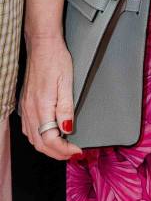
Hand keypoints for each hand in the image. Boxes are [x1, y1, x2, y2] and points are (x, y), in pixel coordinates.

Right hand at [20, 36, 81, 160]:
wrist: (43, 46)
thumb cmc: (56, 60)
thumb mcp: (67, 82)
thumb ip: (66, 108)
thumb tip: (67, 130)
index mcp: (42, 106)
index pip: (50, 139)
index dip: (64, 149)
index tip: (76, 150)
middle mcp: (30, 110)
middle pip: (40, 143)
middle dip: (56, 153)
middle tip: (72, 153)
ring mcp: (25, 108)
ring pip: (33, 138)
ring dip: (47, 147)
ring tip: (63, 148)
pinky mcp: (25, 104)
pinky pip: (28, 129)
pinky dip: (38, 138)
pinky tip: (48, 135)